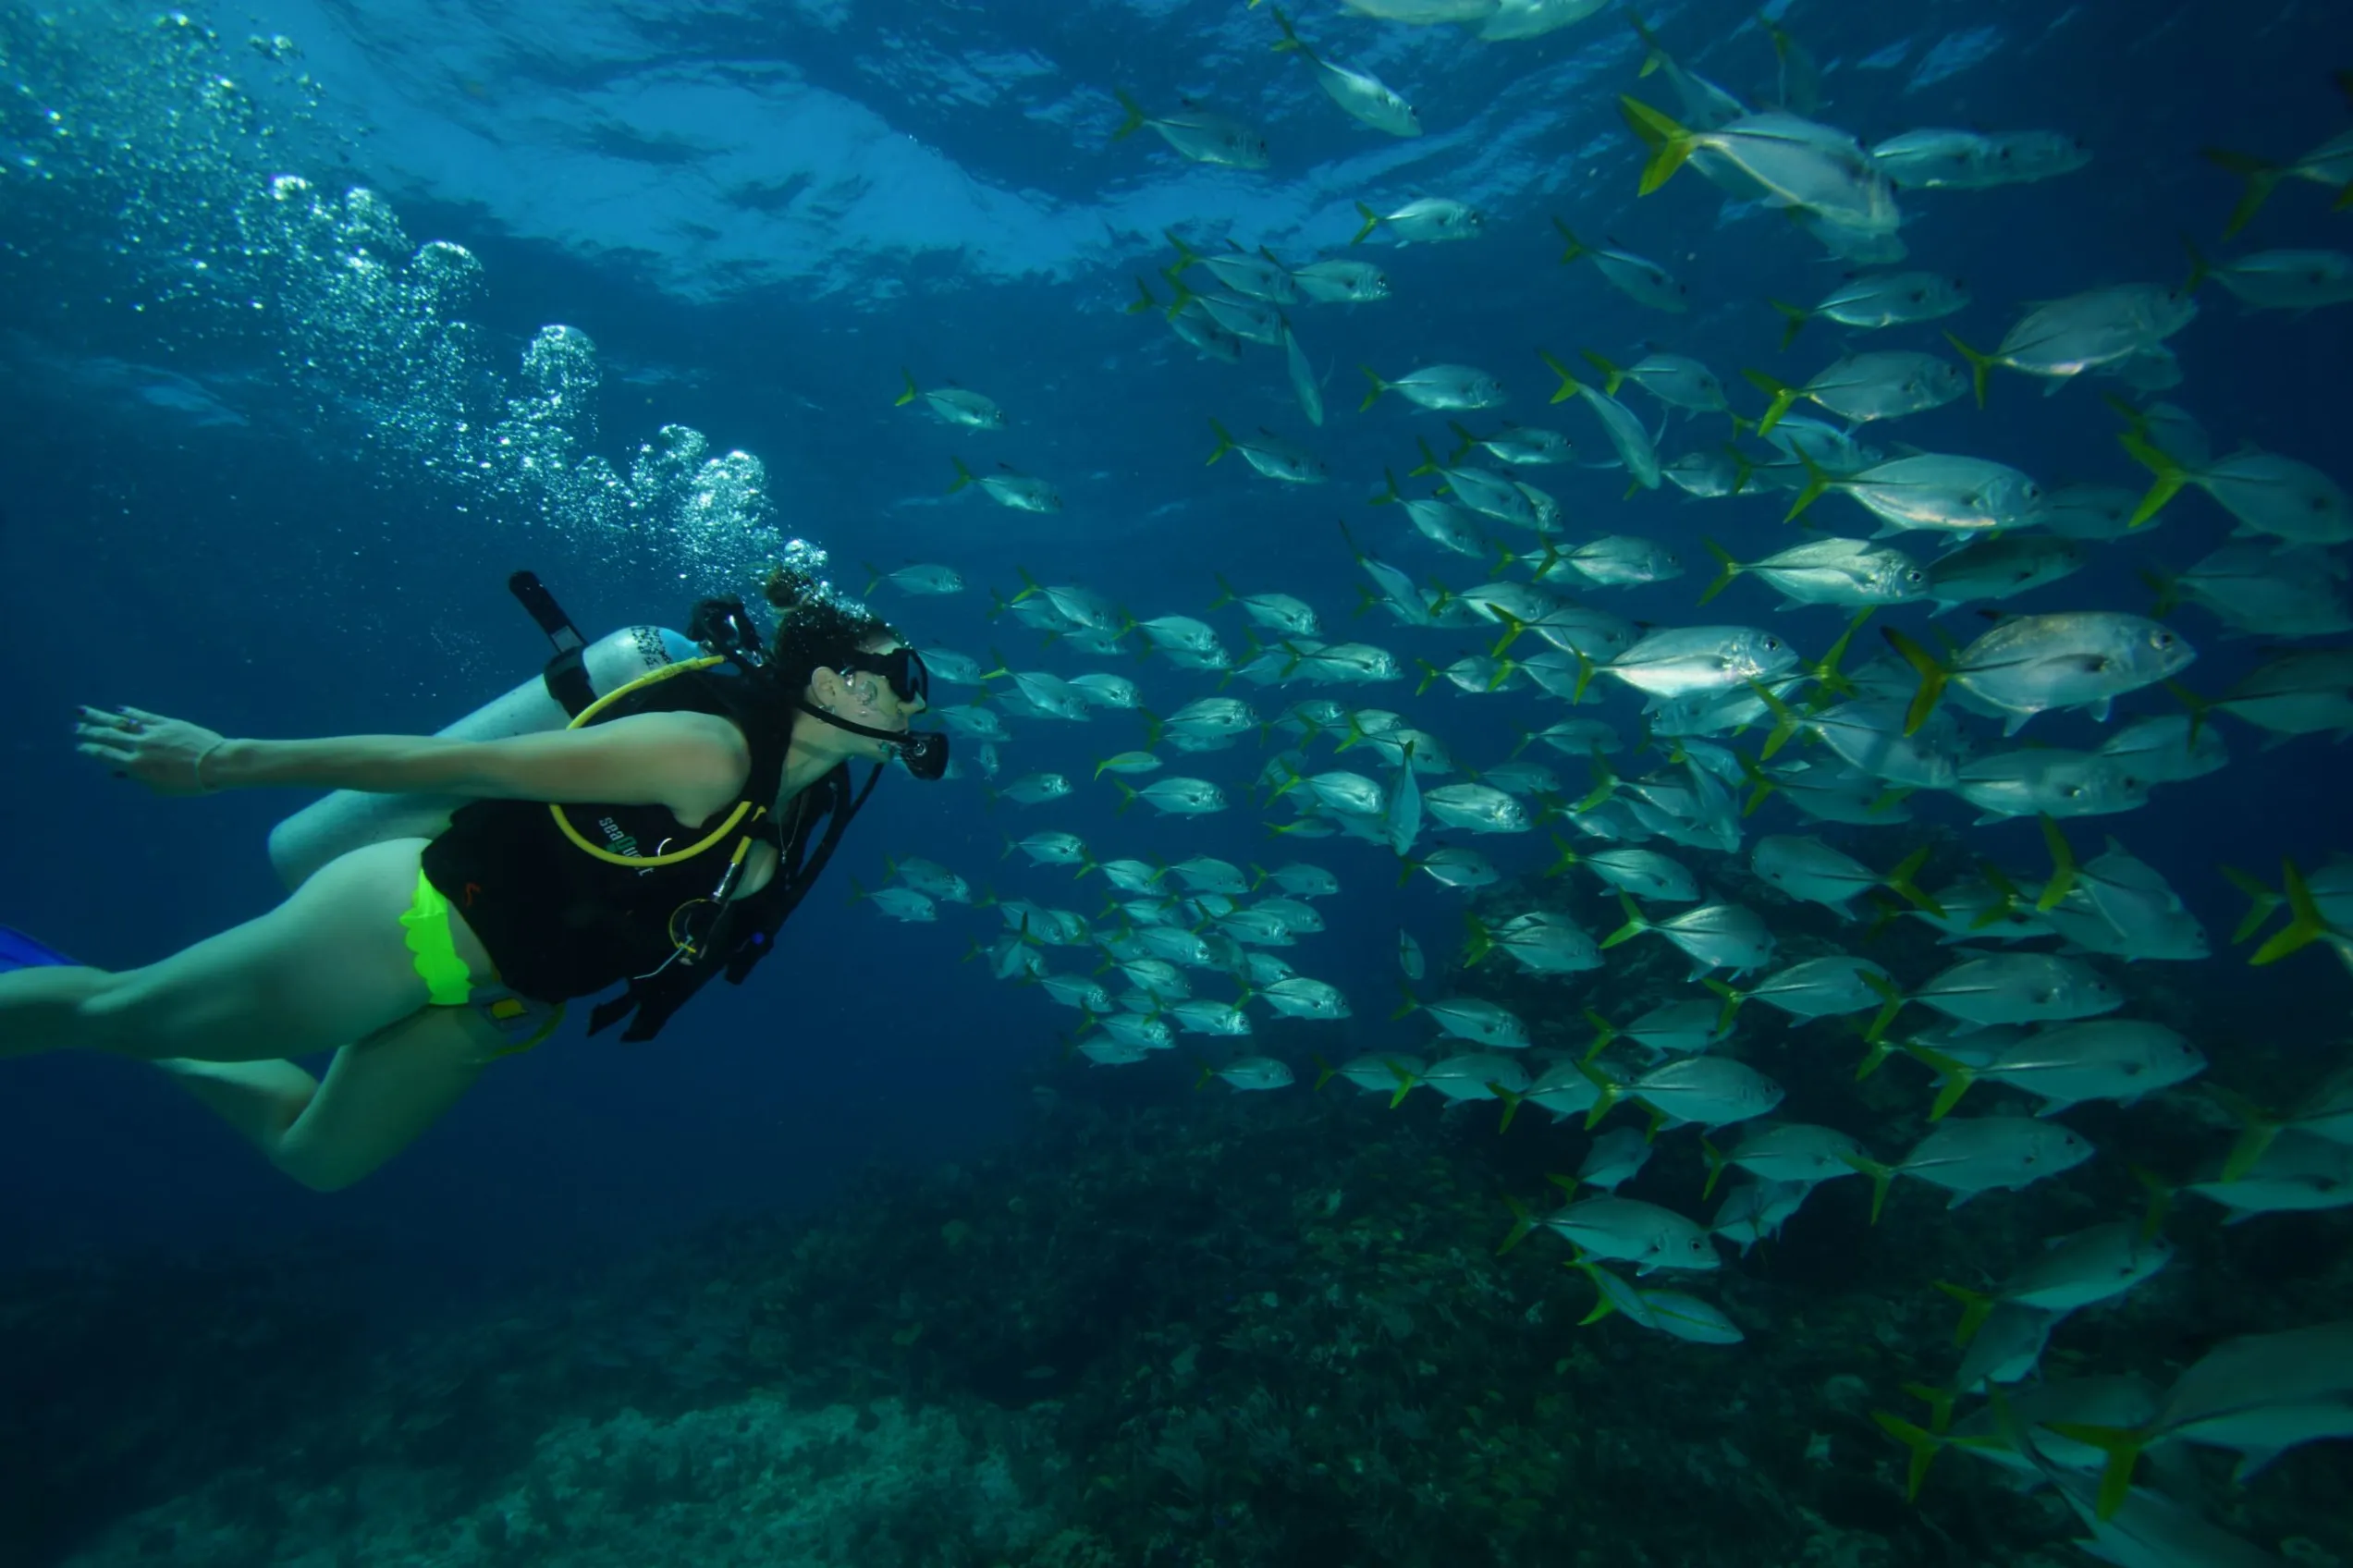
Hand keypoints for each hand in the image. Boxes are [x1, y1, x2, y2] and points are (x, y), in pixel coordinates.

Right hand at [75, 706, 228, 796]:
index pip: (105, 755)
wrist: (217, 764)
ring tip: (82, 712)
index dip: (90, 750)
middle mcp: (140, 747)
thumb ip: (138, 778)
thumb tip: (117, 773)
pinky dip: (130, 712)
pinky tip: (119, 708)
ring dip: (99, 717)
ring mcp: (152, 733)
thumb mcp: (160, 788)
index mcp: (136, 766)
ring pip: (120, 722)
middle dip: (88, 732)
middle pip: (107, 736)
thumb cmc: (191, 783)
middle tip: (75, 728)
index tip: (80, 747)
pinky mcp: (167, 723)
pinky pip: (144, 716)